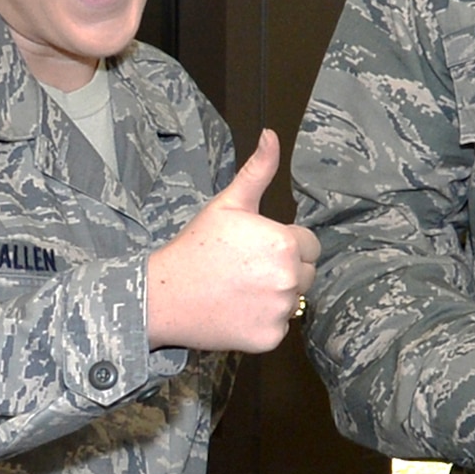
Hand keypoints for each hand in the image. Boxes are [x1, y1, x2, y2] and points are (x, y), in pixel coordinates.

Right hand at [145, 129, 319, 352]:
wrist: (165, 295)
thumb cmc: (197, 246)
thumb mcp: (228, 204)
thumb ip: (258, 171)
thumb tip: (271, 135)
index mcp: (284, 243)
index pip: (309, 245)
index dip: (285, 244)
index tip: (256, 249)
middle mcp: (289, 278)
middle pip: (306, 274)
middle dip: (284, 270)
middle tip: (247, 269)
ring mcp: (280, 311)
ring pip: (295, 300)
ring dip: (276, 296)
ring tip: (241, 289)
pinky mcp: (270, 338)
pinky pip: (280, 327)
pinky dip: (264, 322)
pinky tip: (238, 310)